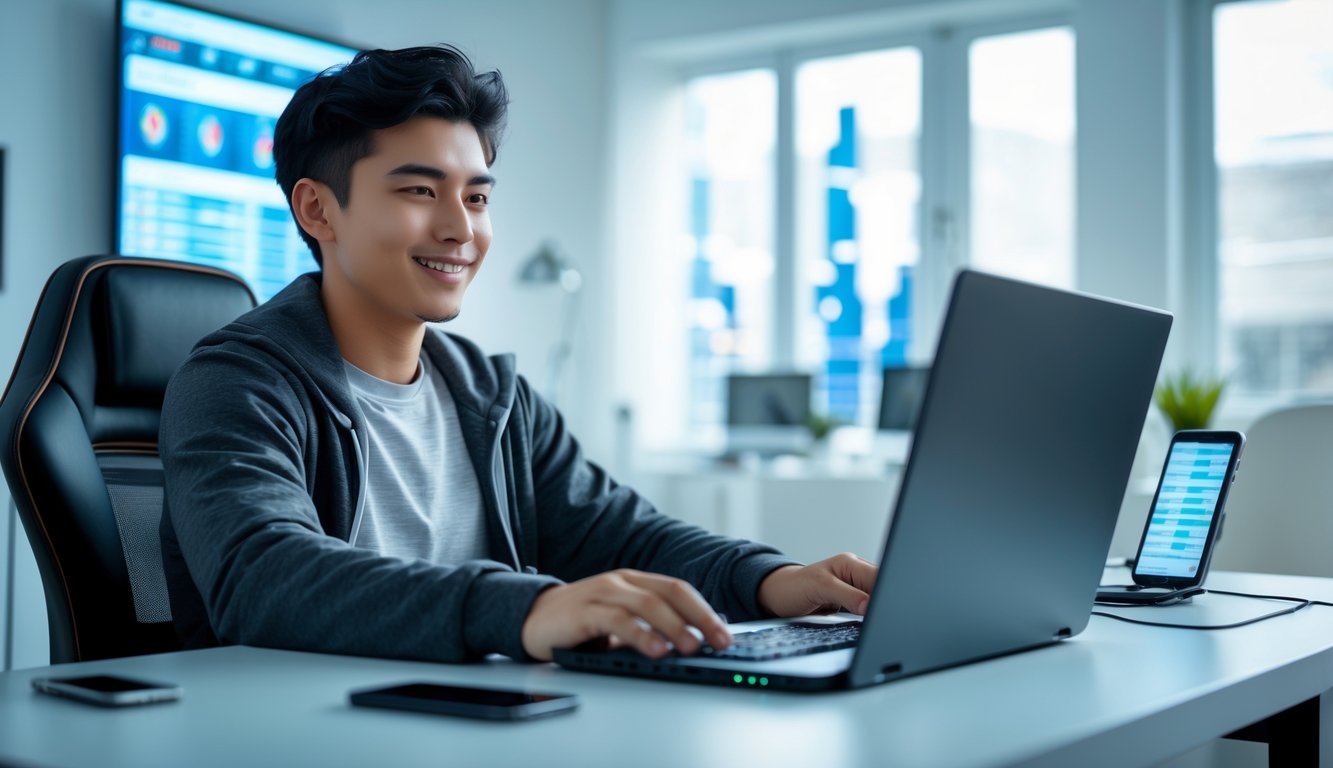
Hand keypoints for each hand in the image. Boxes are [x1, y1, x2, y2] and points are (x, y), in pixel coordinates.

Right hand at [521, 569, 732, 661]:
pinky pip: (618, 620)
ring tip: (692, 648)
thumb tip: (690, 644)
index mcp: (634, 582)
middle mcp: (622, 582)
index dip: (705, 611)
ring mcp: (603, 592)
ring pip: (649, 605)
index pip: (678, 590)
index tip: (725, 635)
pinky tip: (656, 650)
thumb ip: (648, 628)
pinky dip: (641, 635)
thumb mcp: (620, 623)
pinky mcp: (585, 611)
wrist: (531, 619)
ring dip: (675, 627)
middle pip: (671, 593)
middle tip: (719, 642)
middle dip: (700, 618)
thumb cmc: (579, 624)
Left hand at [757, 553, 878, 617]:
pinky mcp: (852, 603)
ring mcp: (855, 588)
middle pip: (882, 587)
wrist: (778, 597)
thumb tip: (870, 606)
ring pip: (878, 599)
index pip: (879, 576)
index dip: (886, 593)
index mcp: (850, 563)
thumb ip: (846, 594)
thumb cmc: (793, 588)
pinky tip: (869, 624)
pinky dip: (871, 617)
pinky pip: (869, 609)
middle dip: (885, 602)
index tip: (887, 610)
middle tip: (884, 620)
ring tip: (876, 622)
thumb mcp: (819, 588)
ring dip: (879, 610)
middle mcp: (855, 573)